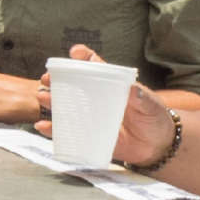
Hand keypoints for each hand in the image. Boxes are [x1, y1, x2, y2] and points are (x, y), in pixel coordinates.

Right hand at [36, 44, 173, 163]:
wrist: (158, 146)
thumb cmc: (154, 119)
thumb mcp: (151, 105)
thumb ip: (142, 98)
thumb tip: (133, 89)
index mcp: (110, 85)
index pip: (94, 66)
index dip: (83, 57)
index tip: (75, 52)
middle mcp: (96, 98)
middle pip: (71, 85)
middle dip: (55, 79)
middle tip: (47, 78)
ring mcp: (90, 116)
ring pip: (64, 106)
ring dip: (50, 101)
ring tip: (43, 98)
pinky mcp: (88, 135)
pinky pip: (66, 132)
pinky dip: (52, 129)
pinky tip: (42, 126)